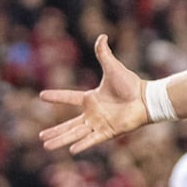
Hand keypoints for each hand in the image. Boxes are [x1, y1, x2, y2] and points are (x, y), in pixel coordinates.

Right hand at [38, 34, 148, 153]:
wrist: (146, 98)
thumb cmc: (131, 84)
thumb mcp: (113, 68)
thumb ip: (104, 54)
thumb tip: (102, 36)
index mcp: (91, 99)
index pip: (69, 98)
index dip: (56, 96)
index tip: (42, 96)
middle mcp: (93, 113)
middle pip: (69, 124)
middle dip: (55, 131)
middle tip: (40, 136)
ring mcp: (100, 124)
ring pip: (76, 133)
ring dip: (61, 139)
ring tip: (46, 145)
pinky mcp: (108, 131)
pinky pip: (92, 139)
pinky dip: (82, 144)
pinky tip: (71, 150)